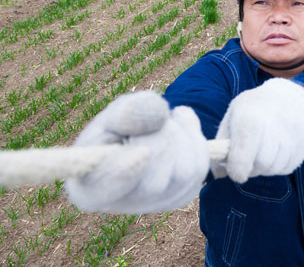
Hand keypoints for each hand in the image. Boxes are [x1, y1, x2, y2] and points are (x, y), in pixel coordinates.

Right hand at [65, 91, 209, 213]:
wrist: (141, 136)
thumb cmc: (118, 128)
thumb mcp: (116, 112)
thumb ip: (129, 111)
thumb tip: (160, 114)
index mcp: (90, 187)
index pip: (103, 190)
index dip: (123, 174)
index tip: (142, 153)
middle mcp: (123, 204)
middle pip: (154, 183)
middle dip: (160, 139)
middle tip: (156, 119)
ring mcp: (157, 203)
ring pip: (184, 173)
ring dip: (179, 134)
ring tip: (164, 122)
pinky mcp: (183, 194)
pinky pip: (200, 165)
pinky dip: (193, 137)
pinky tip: (179, 126)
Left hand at [214, 78, 303, 182]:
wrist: (285, 96)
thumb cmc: (252, 110)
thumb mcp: (232, 118)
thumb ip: (222, 146)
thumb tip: (218, 174)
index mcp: (249, 119)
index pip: (242, 156)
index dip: (237, 170)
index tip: (236, 173)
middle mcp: (274, 124)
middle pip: (262, 164)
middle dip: (253, 168)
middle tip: (250, 159)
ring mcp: (293, 132)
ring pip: (277, 167)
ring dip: (267, 167)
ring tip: (264, 152)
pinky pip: (290, 166)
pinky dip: (280, 164)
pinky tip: (277, 151)